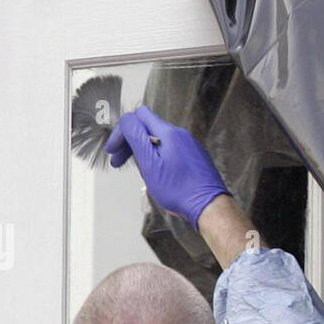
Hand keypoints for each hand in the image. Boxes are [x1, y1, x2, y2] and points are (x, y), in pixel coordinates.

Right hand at [104, 105, 231, 228]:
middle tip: (119, 161)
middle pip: (148, 128)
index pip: (138, 116)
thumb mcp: (149, 163)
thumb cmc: (180, 190)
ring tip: (139, 171)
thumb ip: (136, 137)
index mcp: (168, 133)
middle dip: (130, 142)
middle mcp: (180, 135)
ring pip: (159, 140)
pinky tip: (156, 174)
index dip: (121, 132)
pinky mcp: (194, 157)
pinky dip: (158, 158)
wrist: (209, 206)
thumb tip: (127, 120)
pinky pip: (170, 150)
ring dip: (143, 152)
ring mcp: (189, 146)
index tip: (114, 149)